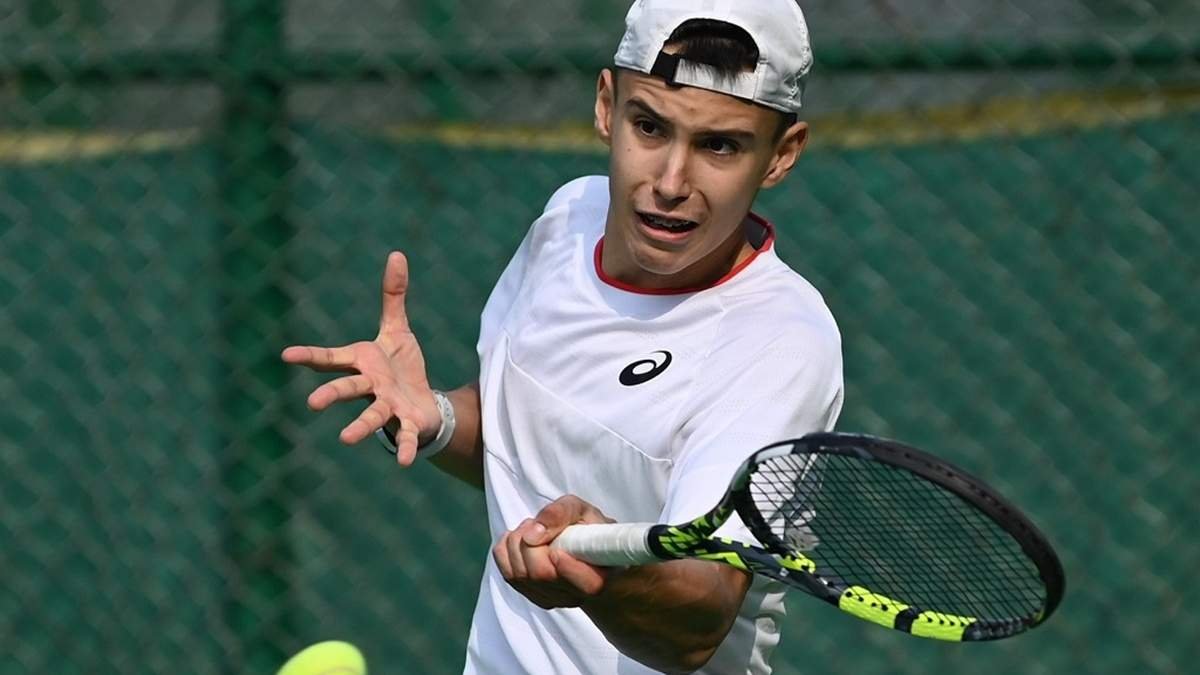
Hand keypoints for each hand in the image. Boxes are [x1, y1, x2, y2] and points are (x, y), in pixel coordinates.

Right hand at [281, 251, 438, 465]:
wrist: (424, 402)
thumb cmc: (402, 368)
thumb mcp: (397, 329)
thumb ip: (393, 296)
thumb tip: (397, 254)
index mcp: (362, 363)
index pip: (331, 359)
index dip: (310, 357)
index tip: (286, 355)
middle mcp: (370, 387)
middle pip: (347, 388)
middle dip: (331, 394)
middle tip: (312, 404)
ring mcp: (387, 407)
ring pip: (371, 415)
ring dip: (360, 426)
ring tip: (345, 439)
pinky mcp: (408, 423)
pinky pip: (405, 437)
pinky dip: (404, 449)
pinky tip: (402, 463)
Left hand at [493, 495, 614, 609]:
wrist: (588, 552)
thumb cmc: (589, 530)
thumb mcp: (583, 511)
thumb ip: (562, 513)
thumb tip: (533, 533)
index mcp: (602, 574)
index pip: (589, 584)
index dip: (567, 567)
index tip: (557, 550)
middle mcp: (578, 594)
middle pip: (541, 574)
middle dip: (530, 541)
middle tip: (537, 524)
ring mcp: (555, 599)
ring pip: (519, 575)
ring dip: (517, 542)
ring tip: (532, 530)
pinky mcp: (535, 597)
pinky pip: (507, 574)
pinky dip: (506, 551)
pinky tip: (521, 541)